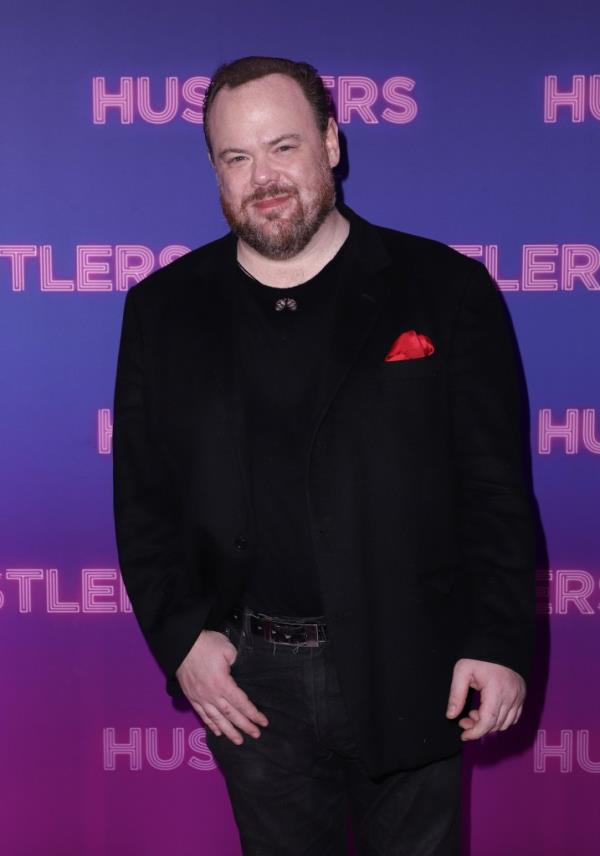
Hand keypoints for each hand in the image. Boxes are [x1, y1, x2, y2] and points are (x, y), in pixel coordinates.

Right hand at [175, 630, 268, 744]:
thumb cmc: (205, 644)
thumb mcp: (228, 649)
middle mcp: (211, 694)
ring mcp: (200, 697)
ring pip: (216, 719)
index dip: (253, 713)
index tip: (263, 721)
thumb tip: (241, 672)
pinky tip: (217, 732)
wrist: (182, 644)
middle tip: (256, 735)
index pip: (241, 703)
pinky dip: (210, 725)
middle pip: (231, 714)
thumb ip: (237, 663)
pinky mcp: (191, 696)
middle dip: (245, 726)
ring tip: (238, 741)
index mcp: (222, 683)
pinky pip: (202, 714)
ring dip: (228, 731)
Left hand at [445, 658, 525, 740]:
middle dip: (478, 728)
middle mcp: (511, 697)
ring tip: (474, 713)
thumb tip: (451, 716)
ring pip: (506, 724)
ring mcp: (519, 697)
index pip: (488, 721)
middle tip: (464, 720)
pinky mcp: (521, 696)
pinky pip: (514, 717)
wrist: (500, 643)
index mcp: (496, 691)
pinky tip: (487, 711)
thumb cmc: (480, 656)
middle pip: (496, 725)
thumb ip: (456, 694)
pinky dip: (500, 720)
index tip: (463, 735)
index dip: (475, 732)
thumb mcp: (463, 671)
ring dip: (489, 725)